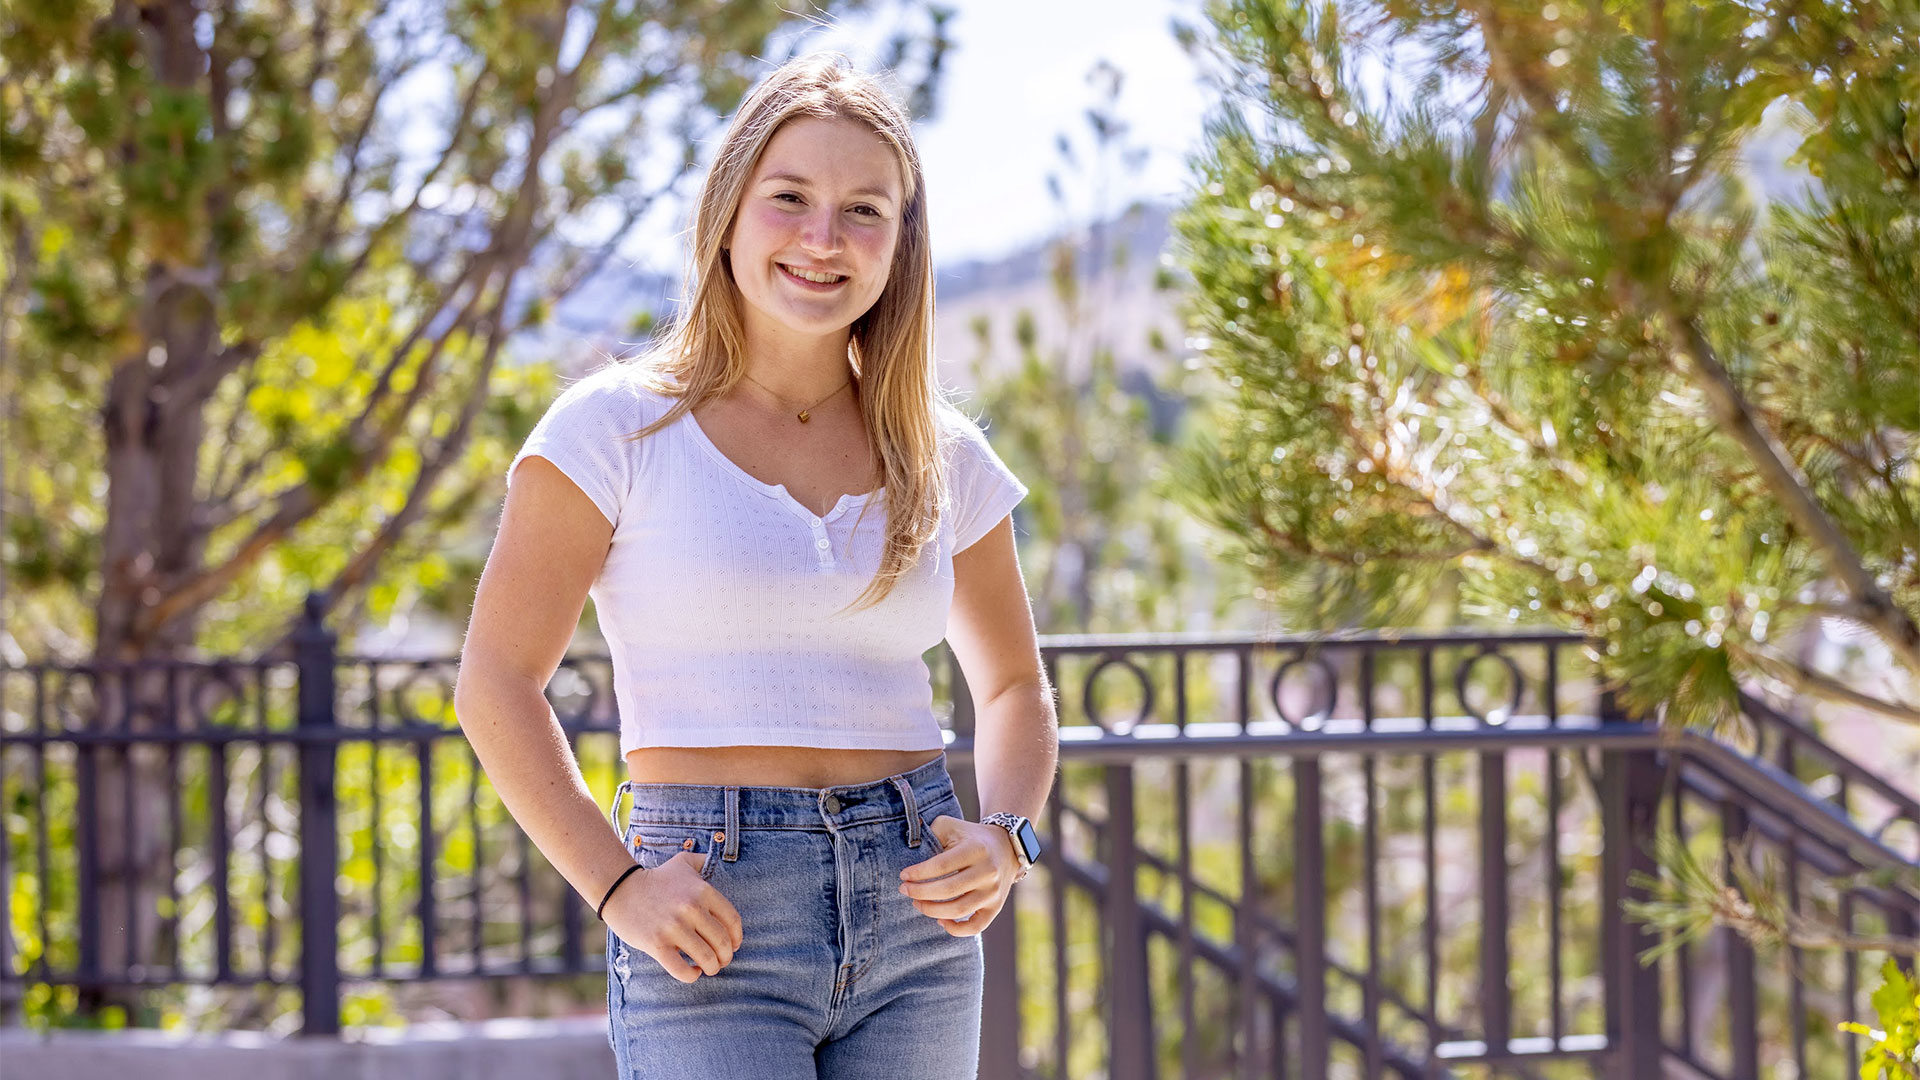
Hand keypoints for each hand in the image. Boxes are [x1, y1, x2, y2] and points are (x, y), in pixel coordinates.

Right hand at [602, 852, 741, 982]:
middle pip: (722, 942)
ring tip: (708, 968)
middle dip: (725, 957)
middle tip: (721, 961)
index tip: (734, 945)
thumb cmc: (656, 879)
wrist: (621, 889)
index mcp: (703, 891)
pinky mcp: (657, 945)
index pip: (732, 921)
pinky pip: (682, 969)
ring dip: (712, 968)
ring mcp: (674, 928)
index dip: (737, 938)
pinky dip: (691, 976)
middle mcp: (692, 909)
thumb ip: (704, 859)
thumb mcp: (683, 862)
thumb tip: (718, 859)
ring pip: (706, 958)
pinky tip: (692, 972)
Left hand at [899, 815, 1020, 936]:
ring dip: (932, 910)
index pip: (941, 866)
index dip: (918, 873)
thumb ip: (931, 834)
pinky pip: (976, 926)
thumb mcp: (951, 826)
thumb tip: (910, 850)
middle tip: (904, 890)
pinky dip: (956, 929)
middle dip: (920, 892)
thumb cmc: (970, 837)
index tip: (903, 876)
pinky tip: (940, 920)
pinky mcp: (996, 907)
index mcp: (975, 849)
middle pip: (948, 890)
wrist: (1006, 846)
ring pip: (958, 910)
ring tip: (917, 903)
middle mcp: (987, 872)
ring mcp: (993, 892)